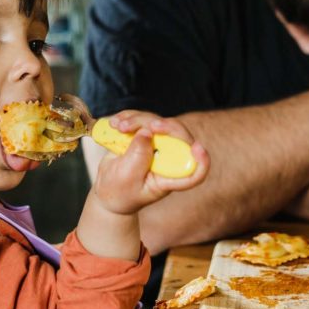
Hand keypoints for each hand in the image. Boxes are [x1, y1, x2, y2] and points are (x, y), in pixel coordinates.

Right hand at [91, 111, 209, 215]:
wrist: (107, 189)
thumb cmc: (120, 191)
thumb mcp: (127, 179)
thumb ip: (138, 158)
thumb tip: (147, 133)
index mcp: (169, 178)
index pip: (194, 173)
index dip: (201, 161)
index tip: (198, 148)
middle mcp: (168, 160)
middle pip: (178, 136)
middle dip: (165, 126)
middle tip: (150, 126)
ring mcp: (157, 145)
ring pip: (158, 123)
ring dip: (138, 120)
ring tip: (118, 127)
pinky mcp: (145, 135)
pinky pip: (143, 118)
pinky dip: (129, 117)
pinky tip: (115, 123)